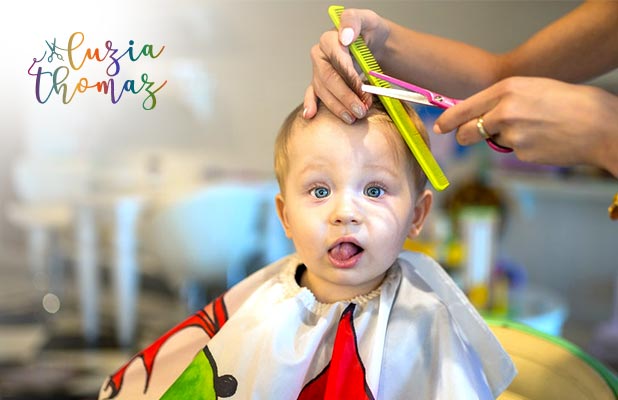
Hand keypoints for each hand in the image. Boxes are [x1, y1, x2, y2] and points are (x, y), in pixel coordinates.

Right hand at [304, 8, 389, 122]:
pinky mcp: (320, 82)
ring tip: (353, 117)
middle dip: (345, 97)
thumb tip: (344, 36)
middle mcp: (320, 56)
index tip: (362, 88)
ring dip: (337, 106)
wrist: (372, 43)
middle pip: (329, 79)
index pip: (337, 59)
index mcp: (329, 40)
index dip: (349, 75)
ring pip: (324, 91)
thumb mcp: (367, 19)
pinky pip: (313, 94)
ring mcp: (318, 71)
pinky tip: (310, 115)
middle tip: (360, 109)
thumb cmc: (369, 32)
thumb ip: (354, 21)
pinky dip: (310, 105)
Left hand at [434, 77, 617, 176]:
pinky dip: (524, 148)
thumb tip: (481, 113)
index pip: (465, 108)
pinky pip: (514, 152)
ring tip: (535, 128)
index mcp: (506, 90)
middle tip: (467, 137)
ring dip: (506, 138)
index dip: (449, 120)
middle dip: (464, 136)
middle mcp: (504, 112)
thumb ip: (504, 99)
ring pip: (495, 141)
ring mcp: (512, 136)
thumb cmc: (569, 102)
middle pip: (468, 131)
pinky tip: (544, 140)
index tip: (439, 126)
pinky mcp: (522, 154)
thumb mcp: (532, 88)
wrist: (600, 125)